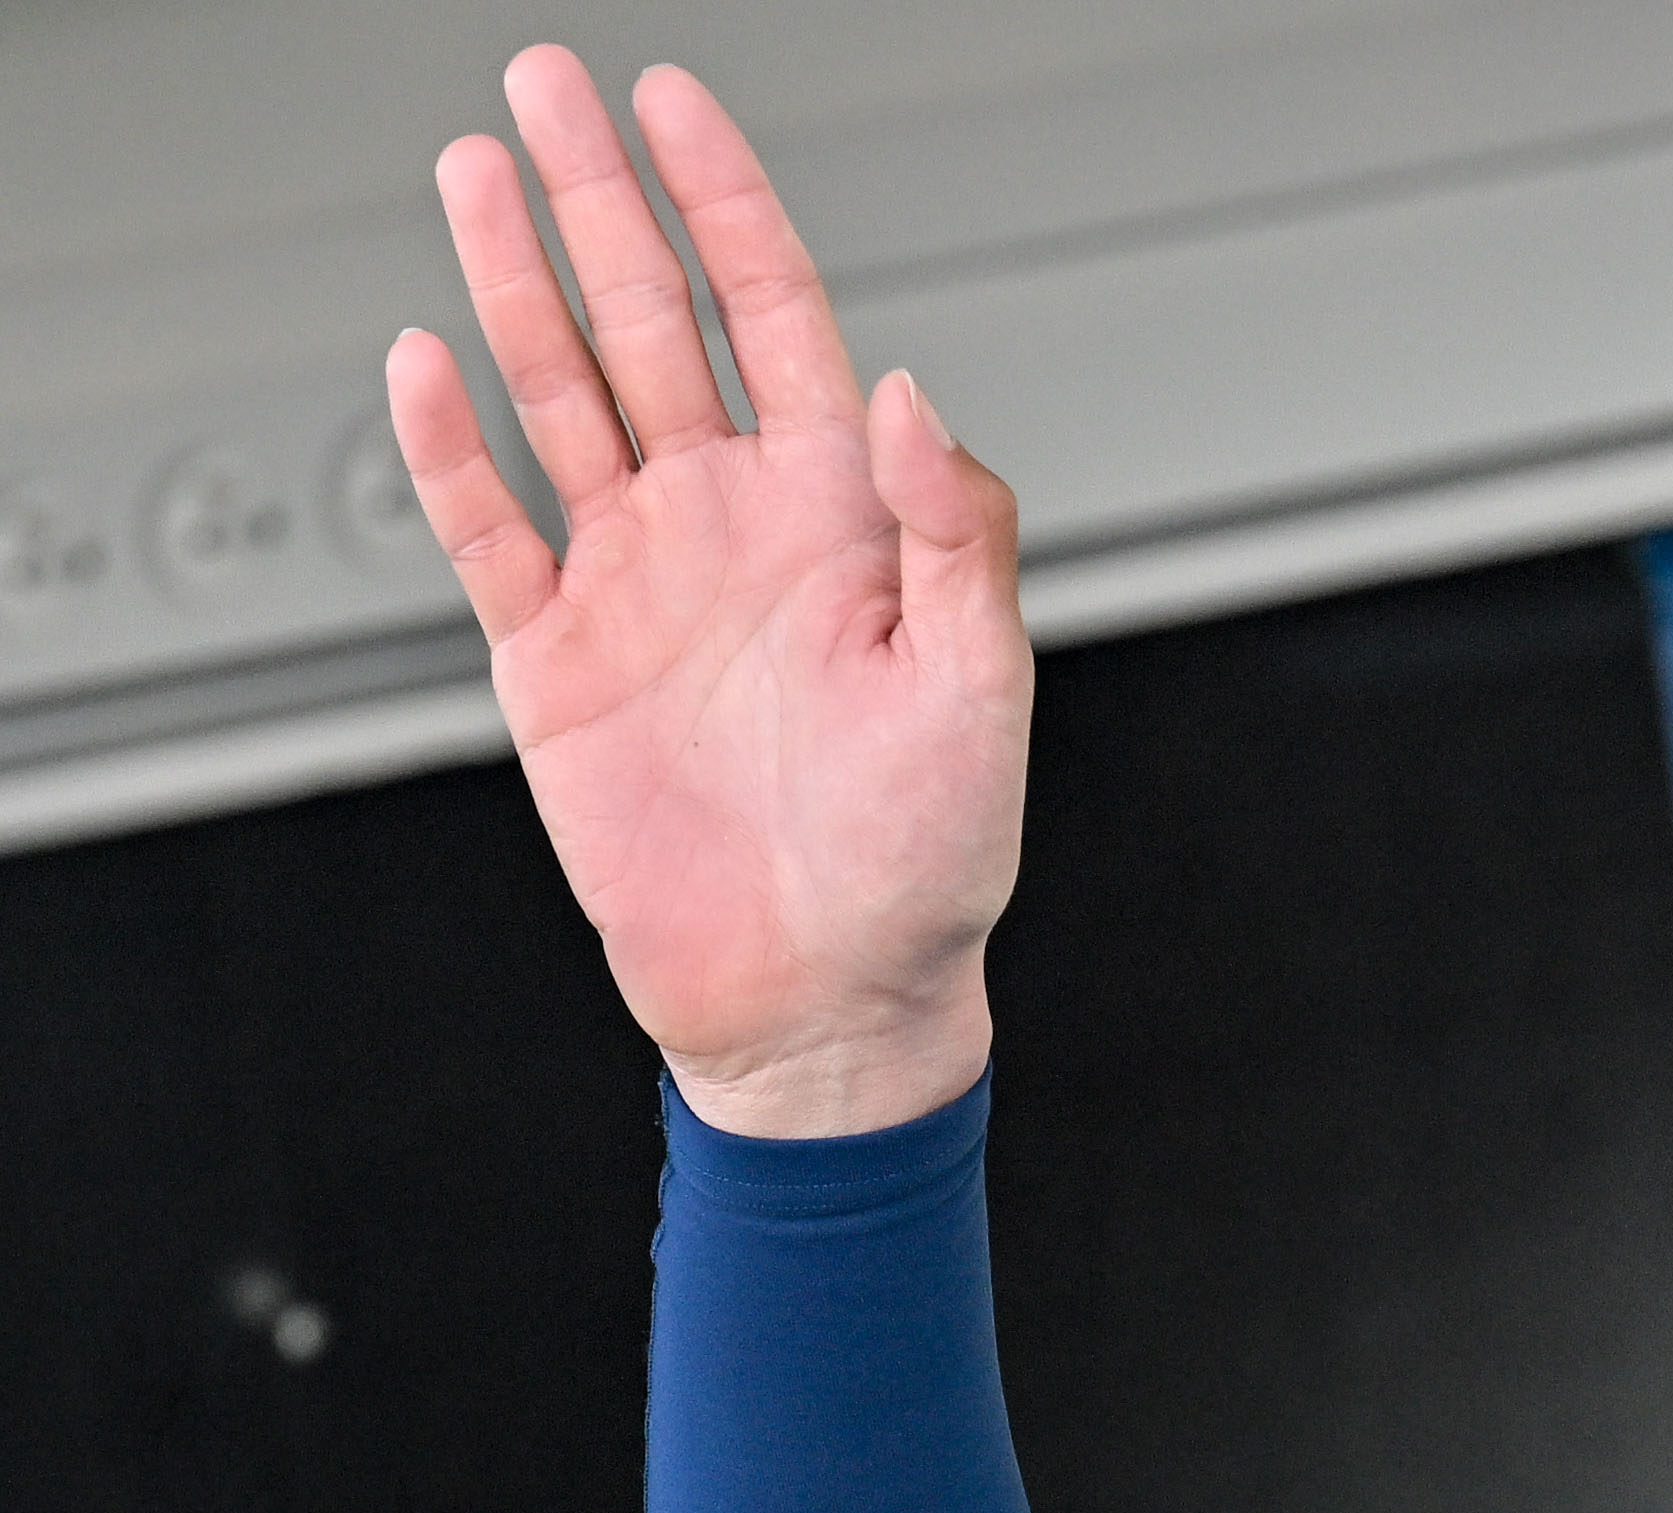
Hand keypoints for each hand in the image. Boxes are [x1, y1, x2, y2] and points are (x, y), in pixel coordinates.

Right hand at [390, 49, 1021, 1138]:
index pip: (775, 317)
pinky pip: (489, 528)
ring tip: (473, 171)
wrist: (830, 997)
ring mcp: (635, 580)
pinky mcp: (554, 658)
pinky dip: (451, 448)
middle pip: (649, 320)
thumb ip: (959, 532)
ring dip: (514, 284)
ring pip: (561, 393)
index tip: (675, 106)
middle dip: (596, 201)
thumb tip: (913, 392)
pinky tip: (425, 360)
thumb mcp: (981, 688)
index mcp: (838, 516)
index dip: (724, 204)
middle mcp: (728, 524)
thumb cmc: (928, 860)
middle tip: (541, 85)